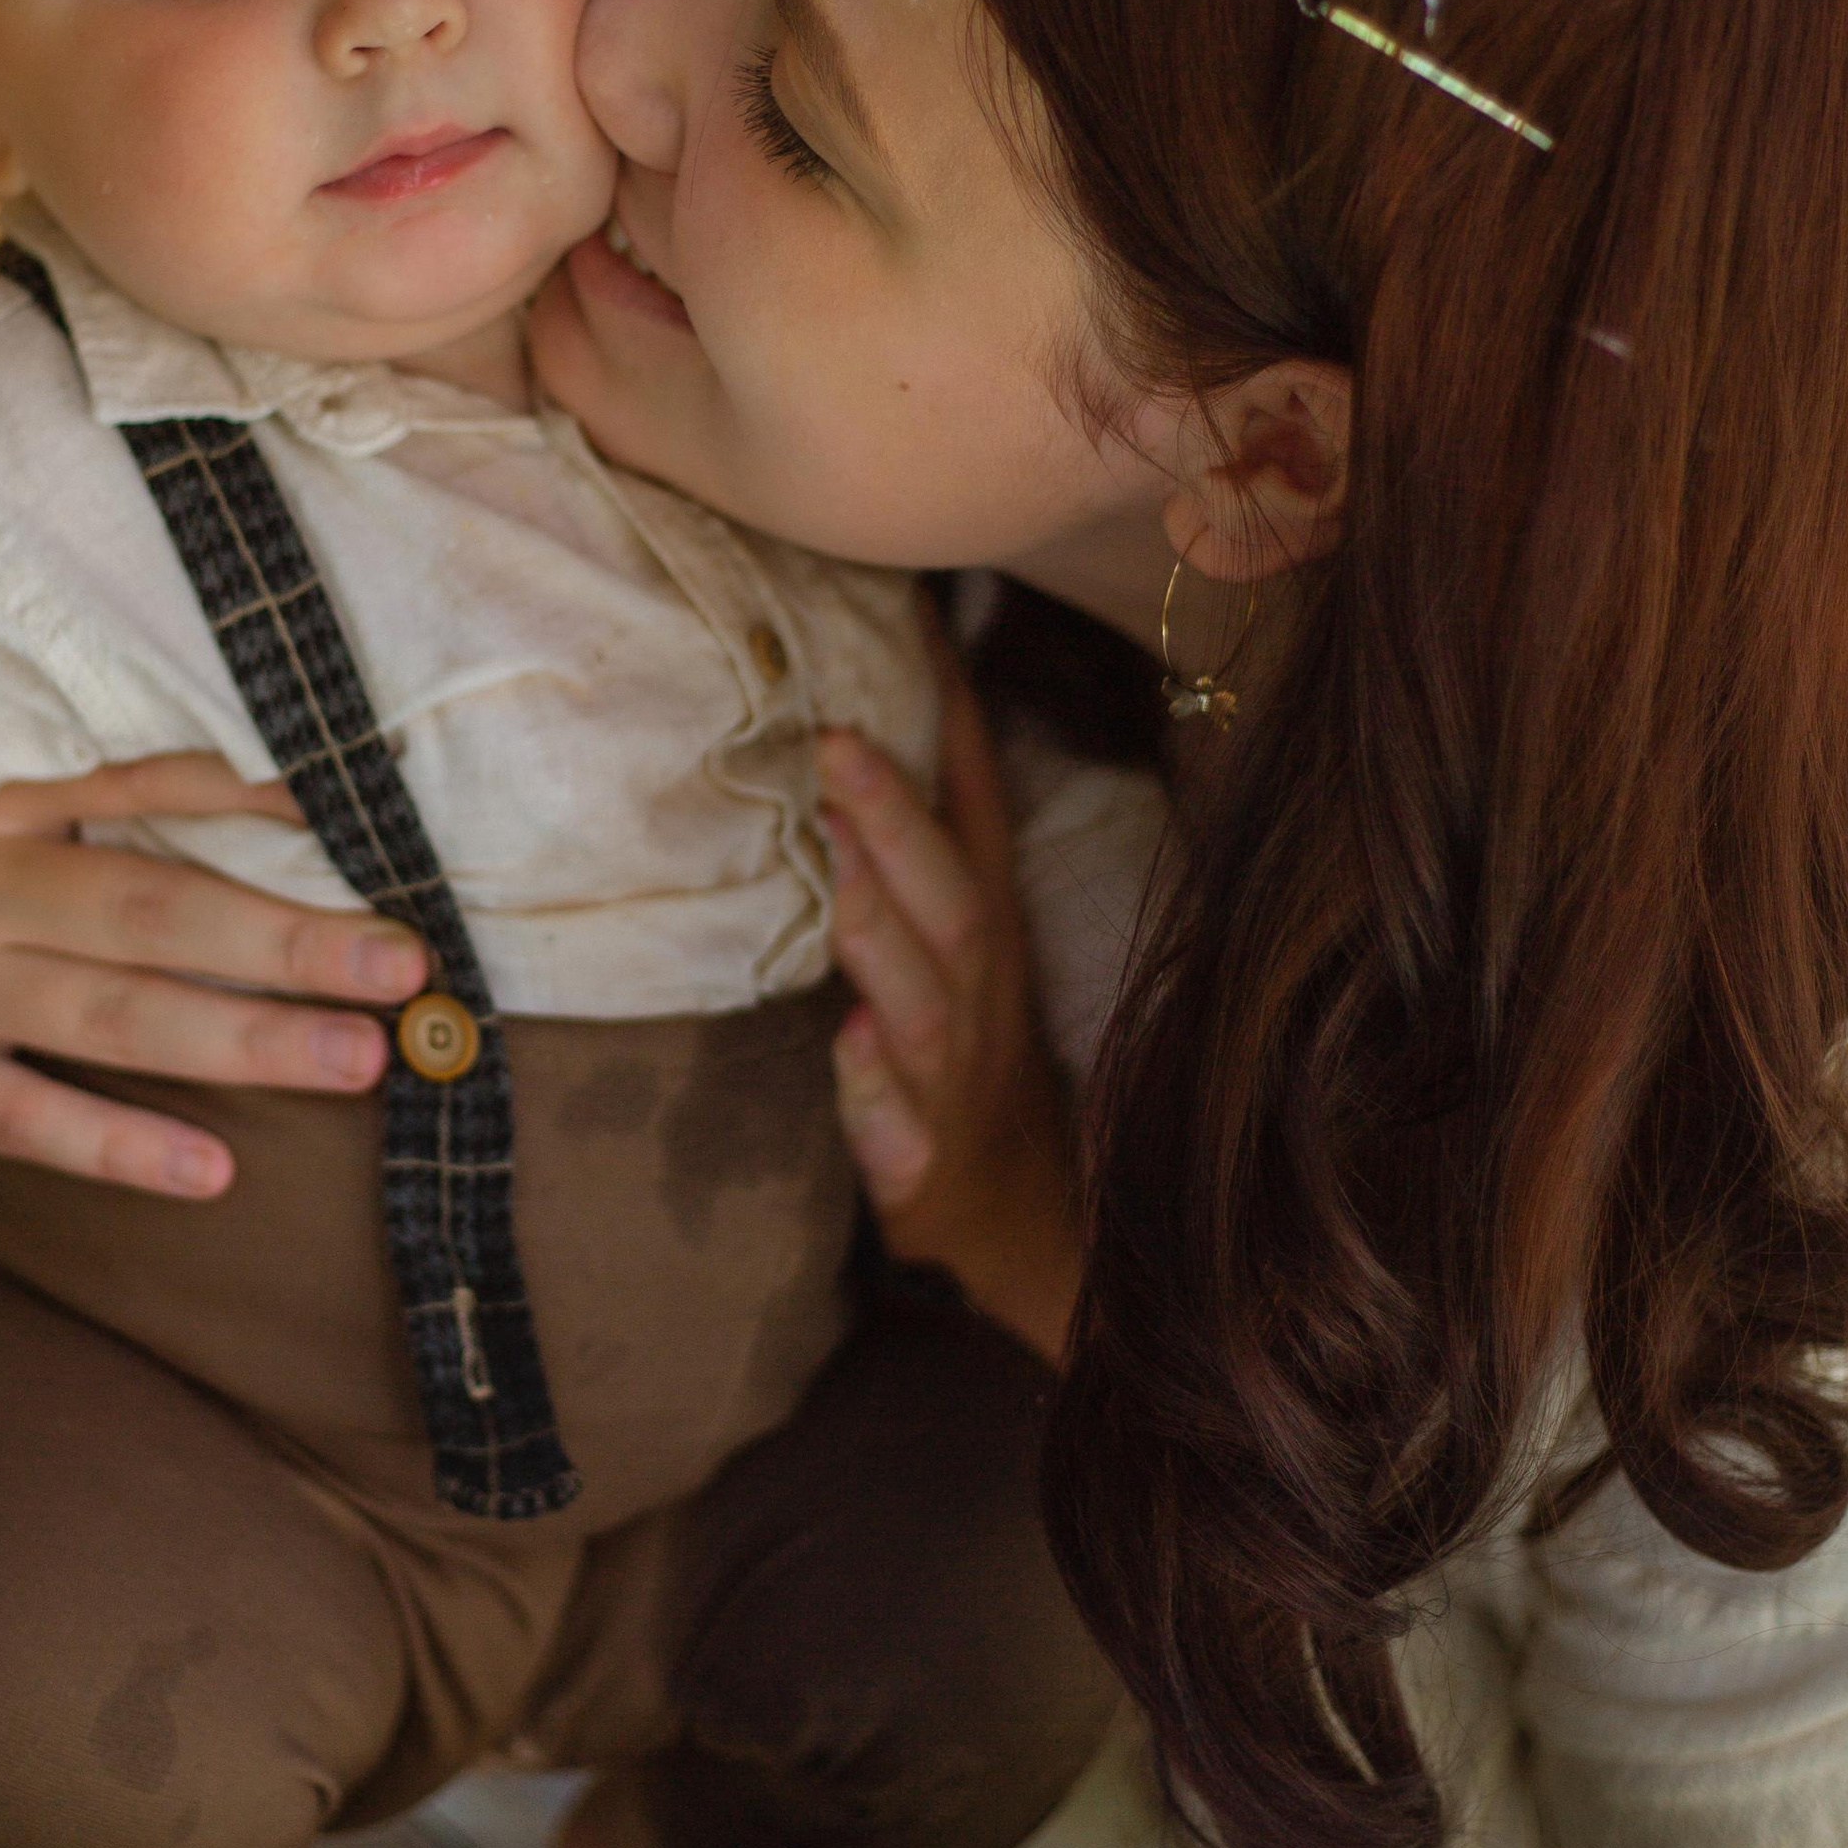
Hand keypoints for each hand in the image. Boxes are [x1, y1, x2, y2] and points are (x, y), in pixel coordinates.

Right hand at [0, 752, 426, 1197]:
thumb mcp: (8, 807)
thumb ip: (128, 797)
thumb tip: (299, 797)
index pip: (145, 787)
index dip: (262, 807)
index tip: (370, 833)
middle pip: (148, 910)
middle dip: (287, 942)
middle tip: (403, 967)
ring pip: (108, 1015)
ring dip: (242, 1040)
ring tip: (356, 1058)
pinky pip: (26, 1118)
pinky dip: (120, 1147)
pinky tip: (215, 1169)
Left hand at [820, 666, 1081, 1369]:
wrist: (1012, 1219)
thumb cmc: (958, 1055)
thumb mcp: (950, 942)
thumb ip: (913, 844)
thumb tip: (855, 720)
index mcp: (983, 932)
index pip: (976, 814)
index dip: (953, 725)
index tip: (917, 629)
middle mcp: (977, 993)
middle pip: (951, 897)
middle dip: (896, 821)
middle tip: (836, 743)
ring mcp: (954, 1077)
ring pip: (924, 1000)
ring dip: (881, 935)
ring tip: (834, 877)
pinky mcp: (925, 1161)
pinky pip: (901, 1128)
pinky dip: (875, 1092)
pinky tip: (848, 1051)